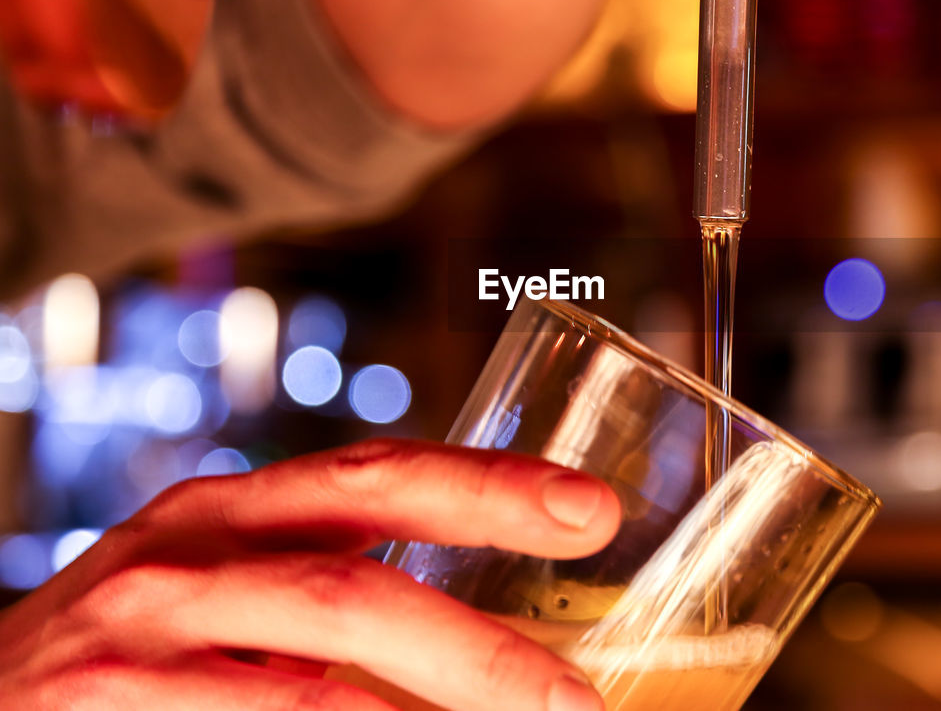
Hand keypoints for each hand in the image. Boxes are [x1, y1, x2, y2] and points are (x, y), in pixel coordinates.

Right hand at [0, 439, 621, 709]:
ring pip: (314, 694)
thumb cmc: (126, 650)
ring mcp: (135, 653)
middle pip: (354, 591)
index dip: (488, 486)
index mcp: (226, 513)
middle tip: (579, 700)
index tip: (589, 509)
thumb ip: (321, 577)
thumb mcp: (215, 580)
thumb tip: (475, 629)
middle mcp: (179, 565)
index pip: (373, 477)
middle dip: (480, 650)